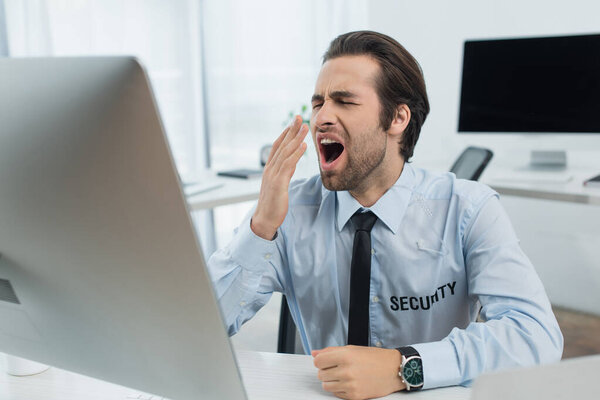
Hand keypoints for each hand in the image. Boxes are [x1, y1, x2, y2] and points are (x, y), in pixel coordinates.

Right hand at [251, 116, 308, 239]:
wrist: (265, 219)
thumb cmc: (273, 204)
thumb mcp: (278, 185)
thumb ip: (283, 173)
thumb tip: (291, 164)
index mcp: (270, 169)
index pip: (278, 146)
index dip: (286, 133)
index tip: (294, 123)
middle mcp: (270, 169)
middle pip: (282, 145)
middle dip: (291, 130)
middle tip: (300, 117)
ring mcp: (273, 175)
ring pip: (285, 152)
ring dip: (296, 138)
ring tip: (305, 127)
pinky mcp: (278, 183)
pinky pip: (288, 165)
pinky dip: (296, 154)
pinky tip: (303, 146)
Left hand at [312, 345, 404, 399]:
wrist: (393, 370)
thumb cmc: (375, 358)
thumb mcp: (352, 349)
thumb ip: (331, 351)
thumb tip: (315, 353)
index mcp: (345, 356)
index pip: (318, 361)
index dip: (321, 361)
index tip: (326, 361)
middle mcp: (347, 371)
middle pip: (321, 374)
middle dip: (326, 371)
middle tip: (337, 367)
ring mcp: (350, 385)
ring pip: (326, 385)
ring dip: (331, 381)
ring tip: (343, 375)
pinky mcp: (354, 396)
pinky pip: (336, 394)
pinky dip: (339, 388)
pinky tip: (349, 382)